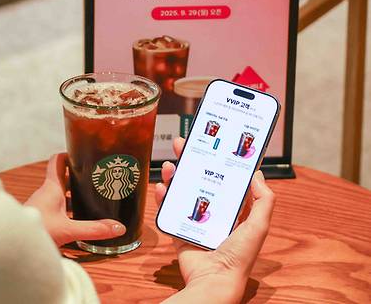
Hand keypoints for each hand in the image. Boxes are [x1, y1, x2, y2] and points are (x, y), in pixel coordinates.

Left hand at [25, 153, 125, 246]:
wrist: (11, 244)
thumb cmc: (37, 231)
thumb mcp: (69, 231)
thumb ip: (94, 229)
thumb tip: (119, 228)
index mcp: (52, 188)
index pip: (58, 161)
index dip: (70, 154)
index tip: (83, 153)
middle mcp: (45, 193)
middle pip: (63, 178)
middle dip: (78, 178)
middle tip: (95, 179)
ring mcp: (41, 205)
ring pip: (59, 194)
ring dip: (73, 195)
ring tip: (90, 199)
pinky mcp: (40, 217)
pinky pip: (55, 208)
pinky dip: (66, 210)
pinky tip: (76, 219)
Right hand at [157, 138, 274, 303]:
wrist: (213, 280)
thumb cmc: (238, 257)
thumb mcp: (258, 225)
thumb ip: (264, 200)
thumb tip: (256, 173)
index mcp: (235, 211)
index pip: (226, 180)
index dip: (219, 162)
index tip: (212, 144)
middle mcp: (215, 214)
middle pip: (201, 180)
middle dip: (191, 162)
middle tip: (183, 145)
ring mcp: (195, 222)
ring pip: (182, 191)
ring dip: (175, 176)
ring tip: (169, 164)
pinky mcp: (179, 230)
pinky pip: (168, 210)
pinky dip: (163, 197)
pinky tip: (161, 186)